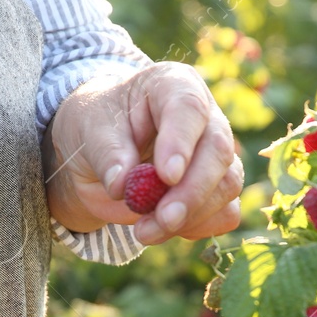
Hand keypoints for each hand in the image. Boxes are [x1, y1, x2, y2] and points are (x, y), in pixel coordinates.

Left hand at [43, 61, 243, 244]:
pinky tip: (164, 229)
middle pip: (217, 150)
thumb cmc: (98, 126)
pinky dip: (198, 228)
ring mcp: (216, 154)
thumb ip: (107, 154)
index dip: (181, 142)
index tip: (166, 176)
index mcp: (173, 85)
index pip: (188, 108)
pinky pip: (225, 213)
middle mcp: (205, 117)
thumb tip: (121, 185)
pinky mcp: (217, 189)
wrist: (100, 153)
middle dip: (192, 191)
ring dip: (191, 216)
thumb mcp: (89, 129)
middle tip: (163, 218)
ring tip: (145, 230)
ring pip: (227, 185)